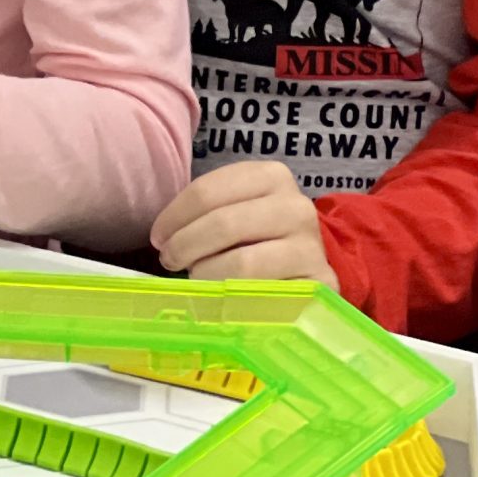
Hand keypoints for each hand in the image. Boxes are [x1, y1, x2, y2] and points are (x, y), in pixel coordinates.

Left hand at [152, 161, 337, 287]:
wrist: (307, 268)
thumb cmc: (257, 236)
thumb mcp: (234, 209)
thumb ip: (205, 211)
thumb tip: (161, 236)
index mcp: (271, 176)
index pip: (207, 191)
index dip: (174, 216)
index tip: (158, 237)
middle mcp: (296, 207)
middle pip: (223, 224)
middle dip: (185, 245)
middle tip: (170, 260)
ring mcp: (311, 247)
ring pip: (242, 262)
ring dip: (207, 273)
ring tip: (197, 277)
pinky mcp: (319, 286)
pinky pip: (264, 295)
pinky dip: (234, 299)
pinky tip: (223, 299)